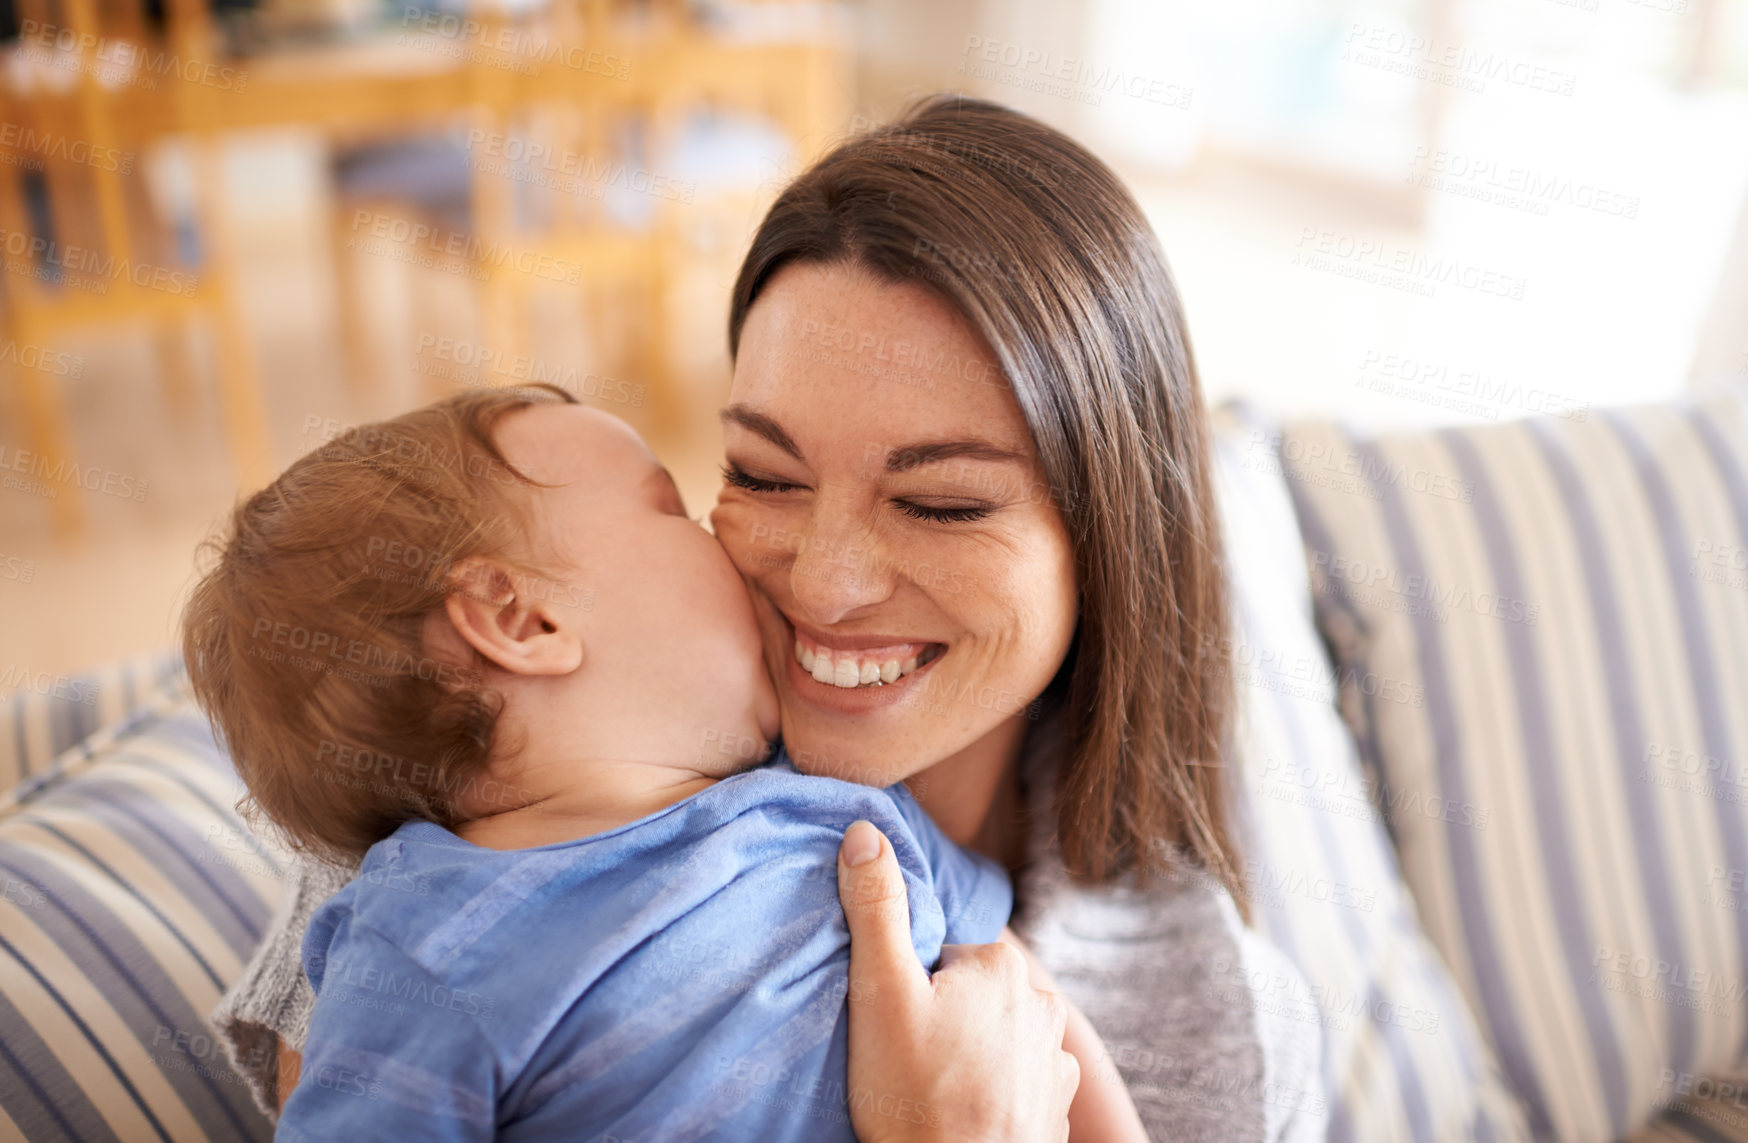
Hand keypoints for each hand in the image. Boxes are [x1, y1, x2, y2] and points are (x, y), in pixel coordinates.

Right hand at [837, 820, 1078, 1142]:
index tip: (893, 1019)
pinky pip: (1015, 1081)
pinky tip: (959, 1110)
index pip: (944, 952)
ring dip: (967, 1055)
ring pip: (994, 1037)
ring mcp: (1055, 1062)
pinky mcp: (1057, 1108)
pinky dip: (990, 1091)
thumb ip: (876, 909)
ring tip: (928, 1088)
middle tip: (905, 1057)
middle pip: (971, 993)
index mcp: (1002, 967)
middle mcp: (1042, 1005)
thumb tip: (866, 831)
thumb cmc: (915, 1097)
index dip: (910, 983)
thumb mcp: (879, 994)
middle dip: (940, 1017)